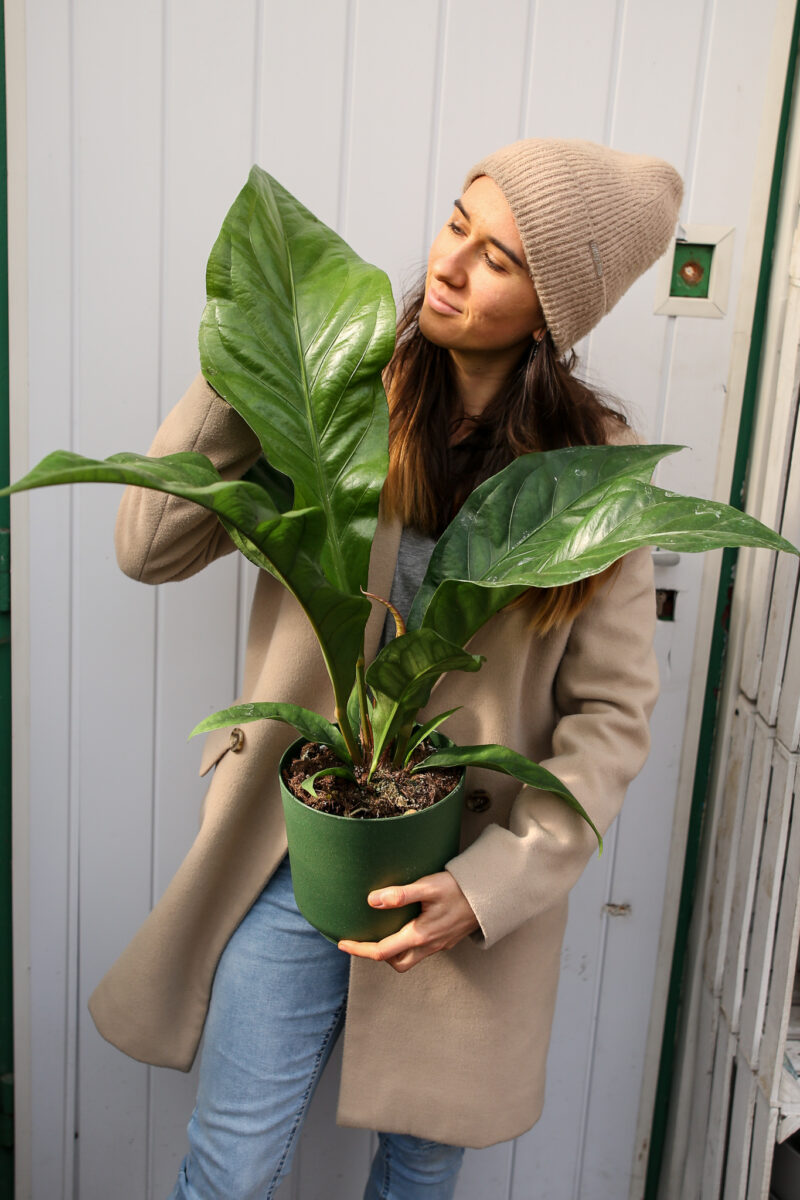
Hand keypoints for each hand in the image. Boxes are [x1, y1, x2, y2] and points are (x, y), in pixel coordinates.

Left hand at [338, 871, 478, 972]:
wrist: (493, 895)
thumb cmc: (459, 888)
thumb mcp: (428, 887)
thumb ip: (400, 894)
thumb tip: (372, 901)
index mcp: (420, 935)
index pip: (382, 951)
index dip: (360, 949)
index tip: (342, 942)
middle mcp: (429, 945)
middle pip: (396, 963)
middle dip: (376, 955)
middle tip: (361, 940)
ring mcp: (440, 944)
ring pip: (410, 959)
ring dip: (393, 951)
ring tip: (380, 932)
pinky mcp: (447, 939)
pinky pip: (422, 950)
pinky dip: (407, 944)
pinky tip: (404, 926)